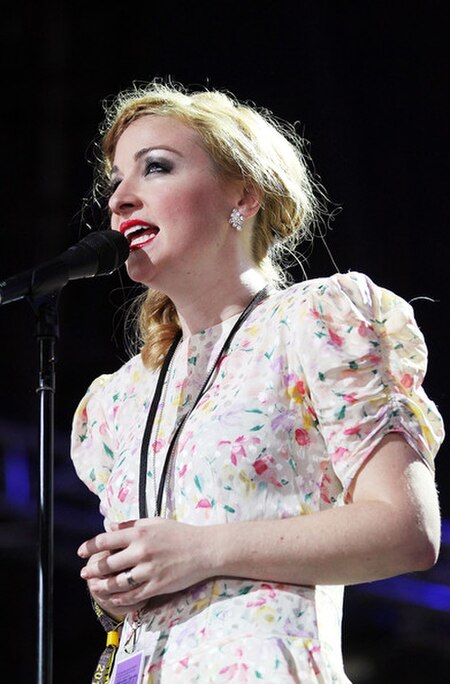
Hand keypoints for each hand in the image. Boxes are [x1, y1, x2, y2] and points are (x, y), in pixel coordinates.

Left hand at [78, 518, 211, 610]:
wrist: (204, 549)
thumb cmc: (179, 534)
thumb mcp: (155, 522)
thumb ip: (130, 524)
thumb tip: (109, 527)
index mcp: (139, 532)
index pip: (106, 540)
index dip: (90, 546)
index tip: (80, 552)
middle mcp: (141, 551)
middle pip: (107, 564)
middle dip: (92, 570)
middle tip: (84, 574)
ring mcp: (149, 570)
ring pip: (117, 582)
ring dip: (102, 586)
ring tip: (94, 587)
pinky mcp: (157, 585)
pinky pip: (133, 595)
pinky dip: (121, 598)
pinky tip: (114, 599)